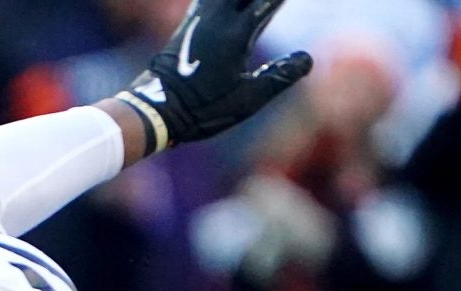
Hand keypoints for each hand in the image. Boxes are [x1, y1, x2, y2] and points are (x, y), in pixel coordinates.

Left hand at [109, 0, 311, 154]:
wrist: (153, 109)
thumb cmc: (201, 109)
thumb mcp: (246, 100)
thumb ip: (278, 77)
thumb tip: (307, 59)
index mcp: (236, 35)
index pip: (269, 0)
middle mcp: (218, 19)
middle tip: (274, 1)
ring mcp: (200, 19)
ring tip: (252, 2)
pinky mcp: (188, 23)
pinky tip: (222, 3)